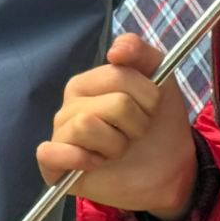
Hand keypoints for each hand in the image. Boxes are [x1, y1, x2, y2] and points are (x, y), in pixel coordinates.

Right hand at [36, 34, 197, 219]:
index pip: (118, 75)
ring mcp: (60, 137)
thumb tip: (114, 51)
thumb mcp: (160, 79)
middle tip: (136, 133)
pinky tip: (96, 164)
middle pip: (112, 104)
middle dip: (137, 123)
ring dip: (117, 144)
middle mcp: (69, 107)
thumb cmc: (158, 123)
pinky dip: (78, 159)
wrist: (169, 169)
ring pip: (87, 125)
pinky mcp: (55, 168)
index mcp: (87, 83)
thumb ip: (140, 52)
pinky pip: (50, 153)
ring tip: (119, 150)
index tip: (151, 108)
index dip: (147, 96)